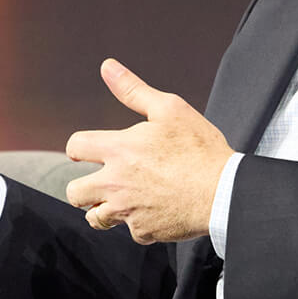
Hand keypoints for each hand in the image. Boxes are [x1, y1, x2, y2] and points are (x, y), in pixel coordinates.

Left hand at [63, 59, 234, 243]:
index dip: (78, 147)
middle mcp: (115, 183)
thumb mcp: (169, 109)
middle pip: (74, 192)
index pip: (75, 147)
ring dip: (103, 210)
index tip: (86, 151)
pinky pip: (130, 231)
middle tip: (101, 182)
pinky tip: (154, 211)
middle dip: (82, 188)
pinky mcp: (143, 231)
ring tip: (122, 200)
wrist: (223, 192)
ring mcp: (127, 210)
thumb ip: (133, 90)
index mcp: (118, 149)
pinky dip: (139, 223)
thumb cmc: (199, 148)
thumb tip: (107, 66)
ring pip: (94, 219)